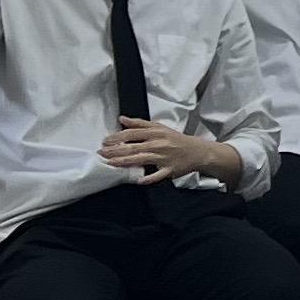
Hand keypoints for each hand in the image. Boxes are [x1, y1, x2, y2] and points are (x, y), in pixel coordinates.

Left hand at [101, 117, 229, 180]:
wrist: (197, 151)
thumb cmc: (176, 140)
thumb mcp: (159, 127)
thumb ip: (139, 124)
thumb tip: (122, 119)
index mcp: (156, 133)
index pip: (133, 133)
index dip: (118, 137)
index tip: (105, 141)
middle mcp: (159, 144)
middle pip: (134, 147)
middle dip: (116, 150)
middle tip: (102, 153)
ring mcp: (164, 157)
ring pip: (142, 159)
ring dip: (125, 162)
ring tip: (111, 163)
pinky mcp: (170, 169)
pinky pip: (158, 175)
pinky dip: (149, 178)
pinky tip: (139, 180)